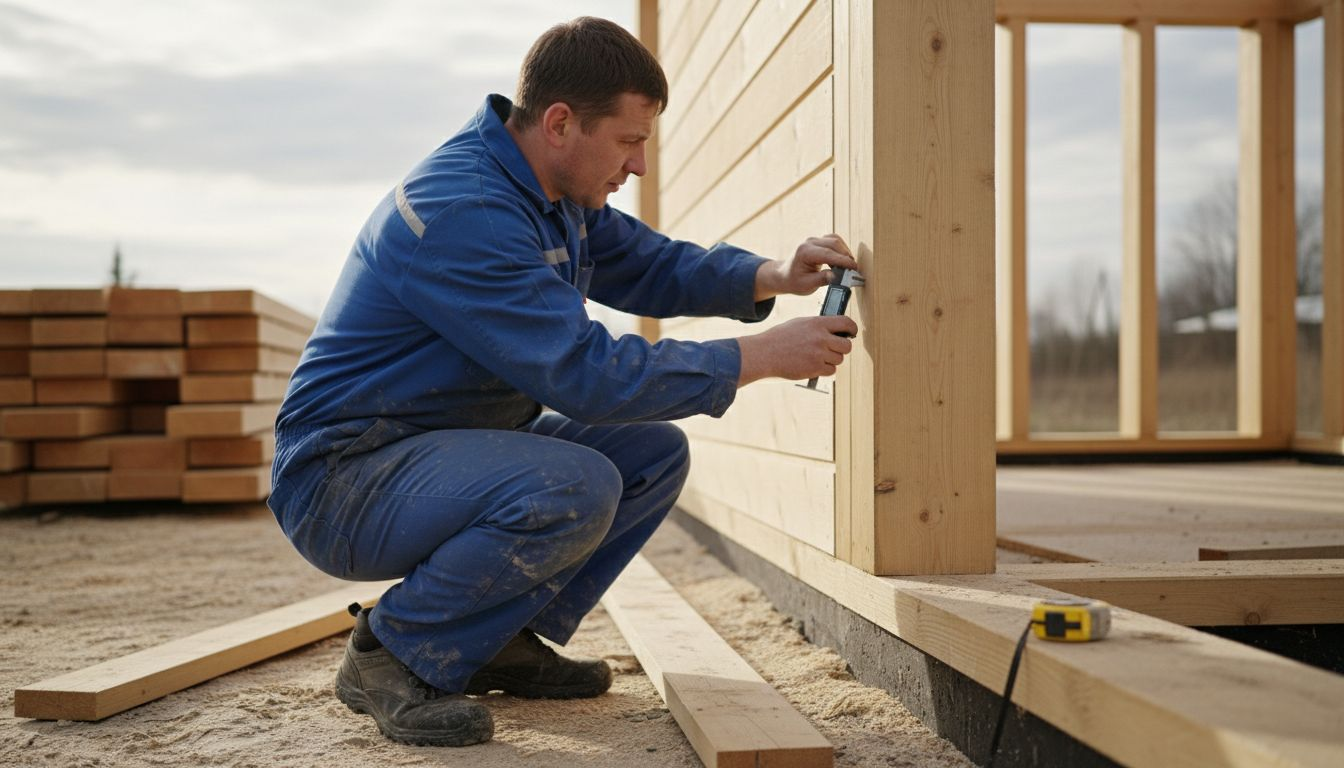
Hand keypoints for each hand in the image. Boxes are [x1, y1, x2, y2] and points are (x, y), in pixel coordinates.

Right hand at [734, 315, 857, 385]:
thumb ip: (817, 326)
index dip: (851, 329)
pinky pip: (831, 371)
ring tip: (817, 358)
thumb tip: (833, 330)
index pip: (846, 322)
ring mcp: (819, 354)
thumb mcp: (798, 324)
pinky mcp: (815, 368)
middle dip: (841, 349)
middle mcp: (821, 338)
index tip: (851, 333)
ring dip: (831, 360)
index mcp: (817, 323)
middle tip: (833, 350)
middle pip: (846, 345)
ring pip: (839, 359)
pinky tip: (813, 366)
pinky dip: (824, 370)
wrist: (763, 354)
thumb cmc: (778, 339)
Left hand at [753, 234, 858, 300]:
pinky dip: (840, 249)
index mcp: (805, 252)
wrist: (784, 275)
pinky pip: (833, 240)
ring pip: (835, 240)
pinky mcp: (818, 240)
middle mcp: (809, 242)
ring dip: (844, 252)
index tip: (854, 268)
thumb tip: (836, 275)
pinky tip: (842, 260)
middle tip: (853, 270)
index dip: (843, 261)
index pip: (828, 254)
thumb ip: (821, 279)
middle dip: (846, 256)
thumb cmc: (794, 281)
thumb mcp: (806, 285)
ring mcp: (813, 240)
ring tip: (848, 266)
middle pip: (834, 244)